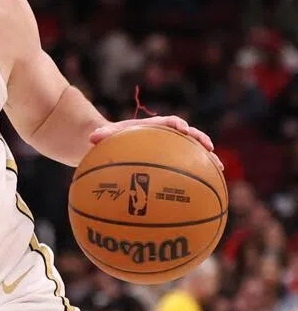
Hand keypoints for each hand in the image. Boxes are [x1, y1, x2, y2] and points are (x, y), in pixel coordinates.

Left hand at [89, 115, 222, 172]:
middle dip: (200, 139)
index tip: (181, 129)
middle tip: (209, 147)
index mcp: (154, 127)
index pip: (168, 122)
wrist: (116, 144)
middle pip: (188, 135)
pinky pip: (188, 166)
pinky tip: (208, 188)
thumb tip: (91, 137)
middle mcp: (167, 136)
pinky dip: (198, 174)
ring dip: (207, 158)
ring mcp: (173, 148)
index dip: (176, 124)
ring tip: (219, 168)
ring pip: (193, 151)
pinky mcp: (174, 160)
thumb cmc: (113, 140)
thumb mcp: (107, 137)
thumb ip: (102, 136)